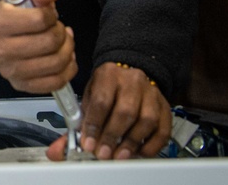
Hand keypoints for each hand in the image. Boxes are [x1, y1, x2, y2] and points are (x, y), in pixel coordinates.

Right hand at [0, 0, 76, 92]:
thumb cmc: (14, 15)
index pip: (40, 19)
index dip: (51, 15)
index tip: (48, 15)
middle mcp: (0, 51)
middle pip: (49, 43)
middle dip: (60, 33)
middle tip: (56, 28)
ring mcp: (10, 71)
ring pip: (55, 64)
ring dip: (67, 50)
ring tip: (62, 41)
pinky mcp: (21, 85)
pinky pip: (55, 83)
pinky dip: (67, 70)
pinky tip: (65, 58)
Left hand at [47, 61, 170, 160]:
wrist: (129, 73)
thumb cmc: (107, 87)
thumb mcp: (89, 95)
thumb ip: (78, 120)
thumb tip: (63, 147)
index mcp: (109, 74)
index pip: (101, 100)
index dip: (94, 125)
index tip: (88, 143)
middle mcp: (132, 80)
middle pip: (125, 111)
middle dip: (112, 136)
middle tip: (103, 153)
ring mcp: (151, 93)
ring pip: (146, 120)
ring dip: (131, 142)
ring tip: (119, 154)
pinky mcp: (164, 106)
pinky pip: (163, 128)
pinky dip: (151, 144)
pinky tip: (139, 152)